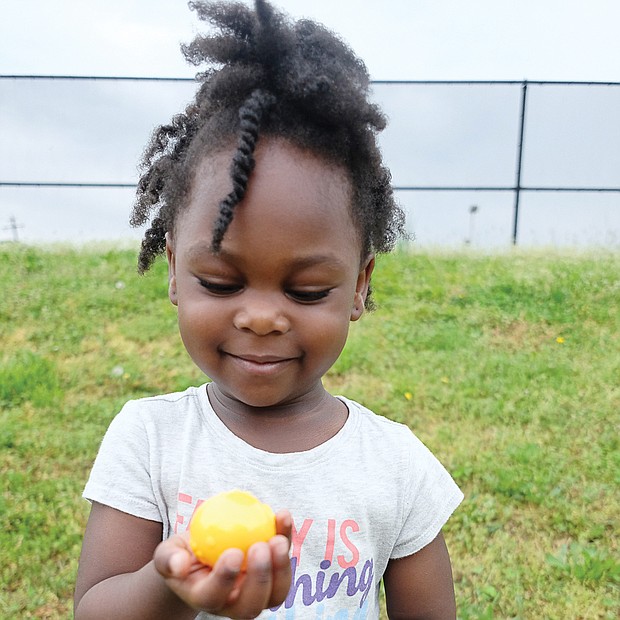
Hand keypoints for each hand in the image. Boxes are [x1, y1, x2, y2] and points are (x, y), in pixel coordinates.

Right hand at [154, 510, 291, 617]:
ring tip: (278, 538)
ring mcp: (256, 592)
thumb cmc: (182, 554)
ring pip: (276, 593)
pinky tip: (282, 515)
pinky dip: (286, 538)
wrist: (201, 553)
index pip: (216, 597)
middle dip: (259, 578)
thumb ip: (169, 559)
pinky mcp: (272, 574)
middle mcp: (233, 603)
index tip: (232, 552)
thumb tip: (178, 564)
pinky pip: (284, 562)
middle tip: (259, 547)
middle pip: (251, 604)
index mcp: (205, 599)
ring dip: (281, 567)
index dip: (226, 579)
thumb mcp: (168, 553)